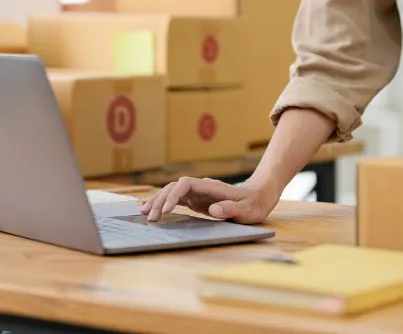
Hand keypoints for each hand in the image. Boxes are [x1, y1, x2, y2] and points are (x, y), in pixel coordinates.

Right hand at [139, 176, 279, 223]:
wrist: (258, 197)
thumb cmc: (254, 204)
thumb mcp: (247, 209)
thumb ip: (231, 208)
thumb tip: (213, 209)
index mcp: (211, 187)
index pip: (185, 184)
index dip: (173, 195)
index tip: (165, 211)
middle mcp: (201, 187)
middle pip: (174, 187)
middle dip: (160, 201)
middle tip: (150, 219)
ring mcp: (197, 193)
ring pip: (172, 192)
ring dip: (158, 201)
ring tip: (143, 213)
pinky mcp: (196, 200)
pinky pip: (176, 200)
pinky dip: (163, 204)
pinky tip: (151, 209)